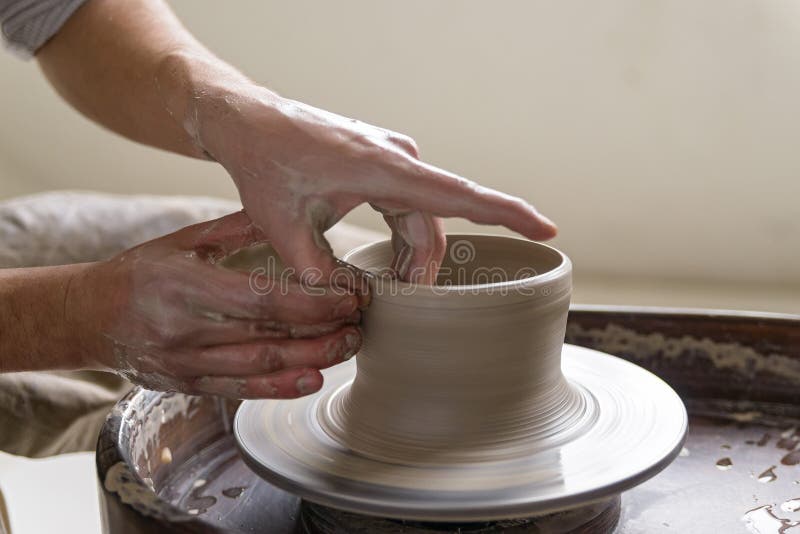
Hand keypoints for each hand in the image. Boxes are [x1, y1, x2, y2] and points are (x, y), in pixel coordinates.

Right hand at [70, 211, 361, 398]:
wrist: (86, 316)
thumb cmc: (139, 272)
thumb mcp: (182, 240)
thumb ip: (236, 230)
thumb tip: (288, 214)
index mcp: (186, 284)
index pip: (264, 298)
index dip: (314, 303)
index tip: (350, 297)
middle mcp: (186, 328)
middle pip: (269, 336)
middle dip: (323, 332)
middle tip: (360, 323)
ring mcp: (185, 362)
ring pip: (260, 368)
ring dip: (311, 360)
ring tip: (346, 347)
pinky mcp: (185, 384)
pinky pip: (238, 390)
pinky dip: (278, 388)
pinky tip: (310, 379)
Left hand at [177, 83, 556, 284]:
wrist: (249, 123)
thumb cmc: (265, 166)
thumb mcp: (284, 231)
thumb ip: (320, 276)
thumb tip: (356, 303)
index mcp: (384, 169)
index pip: (460, 195)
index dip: (508, 214)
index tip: (547, 230)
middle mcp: (398, 159)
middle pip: (434, 226)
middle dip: (424, 271)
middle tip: (400, 310)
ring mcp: (392, 159)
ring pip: (421, 219)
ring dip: (411, 258)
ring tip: (388, 292)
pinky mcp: (381, 163)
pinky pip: (406, 207)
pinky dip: (401, 239)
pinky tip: (386, 266)